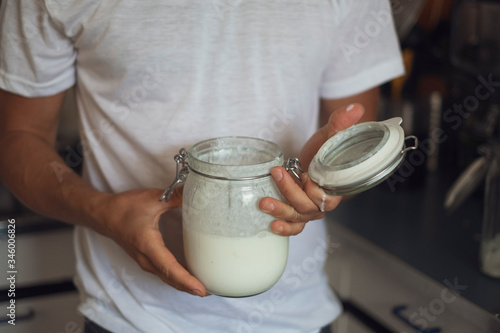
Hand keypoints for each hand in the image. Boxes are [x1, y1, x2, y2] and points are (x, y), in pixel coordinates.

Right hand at [94, 188, 207, 296]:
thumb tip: (195, 192)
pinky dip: (177, 278)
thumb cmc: (125, 208)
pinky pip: (163, 273)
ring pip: (167, 278)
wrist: (103, 215)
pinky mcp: (146, 259)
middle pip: (171, 278)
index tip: (201, 289)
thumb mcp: (152, 199)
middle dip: (190, 287)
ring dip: (184, 284)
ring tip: (203, 287)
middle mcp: (146, 258)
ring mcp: (145, 261)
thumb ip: (176, 197)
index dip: (187, 280)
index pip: (170, 268)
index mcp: (148, 245)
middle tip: (211, 291)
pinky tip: (188, 275)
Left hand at [259, 103, 364, 235]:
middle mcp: (322, 202)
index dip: (317, 191)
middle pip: (309, 207)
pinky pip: (294, 227)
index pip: (328, 197)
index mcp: (335, 186)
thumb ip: (340, 123)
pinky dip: (285, 229)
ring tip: (264, 202)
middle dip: (291, 193)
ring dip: (281, 211)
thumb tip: (356, 108)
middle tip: (278, 172)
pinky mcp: (297, 212)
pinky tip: (272, 226)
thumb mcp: (329, 135)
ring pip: (298, 217)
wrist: (313, 158)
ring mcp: (309, 209)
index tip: (306, 176)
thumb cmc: (323, 149)